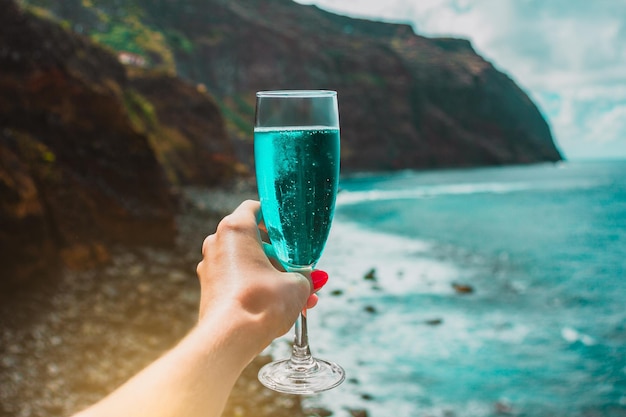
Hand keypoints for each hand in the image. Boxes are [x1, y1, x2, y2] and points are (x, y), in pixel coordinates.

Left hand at [196, 200, 317, 351]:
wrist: (230, 339)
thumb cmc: (262, 302)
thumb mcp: (296, 285)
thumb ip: (305, 275)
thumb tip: (311, 278)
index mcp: (236, 229)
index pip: (256, 208)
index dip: (276, 217)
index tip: (292, 231)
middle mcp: (218, 243)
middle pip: (254, 240)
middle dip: (282, 256)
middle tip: (302, 270)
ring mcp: (210, 266)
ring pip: (248, 263)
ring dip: (274, 276)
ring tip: (301, 297)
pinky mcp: (210, 289)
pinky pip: (239, 281)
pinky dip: (259, 288)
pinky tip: (283, 308)